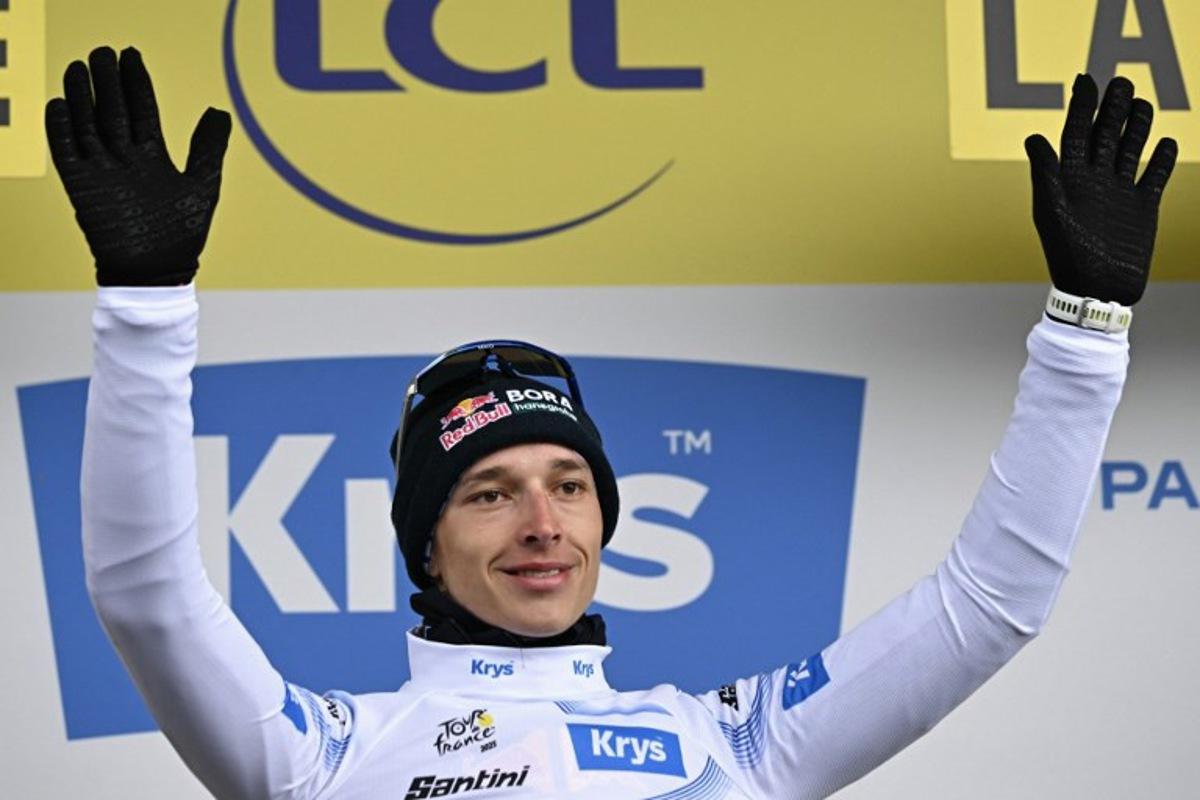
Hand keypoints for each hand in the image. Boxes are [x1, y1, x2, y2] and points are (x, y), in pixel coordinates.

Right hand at [45, 46, 230, 285]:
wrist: (155, 274)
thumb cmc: (181, 236)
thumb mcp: (201, 186)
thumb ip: (208, 148)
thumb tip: (219, 110)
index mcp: (153, 157)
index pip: (142, 110)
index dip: (137, 84)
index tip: (131, 56)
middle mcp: (126, 160)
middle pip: (112, 111)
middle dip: (107, 82)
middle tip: (102, 52)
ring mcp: (103, 172)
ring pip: (88, 125)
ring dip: (82, 96)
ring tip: (79, 67)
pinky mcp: (83, 188)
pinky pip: (67, 153)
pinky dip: (62, 130)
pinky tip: (61, 104)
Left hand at [1024, 74, 1176, 305]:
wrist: (1096, 292)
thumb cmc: (1068, 257)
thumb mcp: (1052, 214)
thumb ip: (1046, 175)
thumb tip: (1033, 137)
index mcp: (1069, 181)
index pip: (1074, 135)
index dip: (1080, 108)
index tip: (1085, 79)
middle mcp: (1094, 183)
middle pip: (1105, 136)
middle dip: (1112, 109)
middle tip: (1120, 82)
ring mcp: (1119, 194)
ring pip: (1130, 150)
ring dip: (1137, 127)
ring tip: (1142, 102)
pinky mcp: (1142, 209)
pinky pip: (1153, 177)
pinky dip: (1161, 161)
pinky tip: (1167, 143)